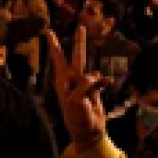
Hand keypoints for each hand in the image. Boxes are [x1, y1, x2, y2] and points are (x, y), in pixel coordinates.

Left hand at [46, 26, 106, 152]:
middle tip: (80, 27)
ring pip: (91, 72)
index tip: (48, 31)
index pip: (58, 59)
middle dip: (79, 42)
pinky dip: (104, 84)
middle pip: (76, 57)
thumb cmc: (76, 117)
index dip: (54, 45)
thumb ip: (83, 85)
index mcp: (62, 80)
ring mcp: (84, 84)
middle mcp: (73, 79)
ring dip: (95, 75)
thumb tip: (96, 75)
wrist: (88, 131)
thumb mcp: (75, 100)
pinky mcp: (95, 90)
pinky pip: (101, 82)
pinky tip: (109, 84)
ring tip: (90, 79)